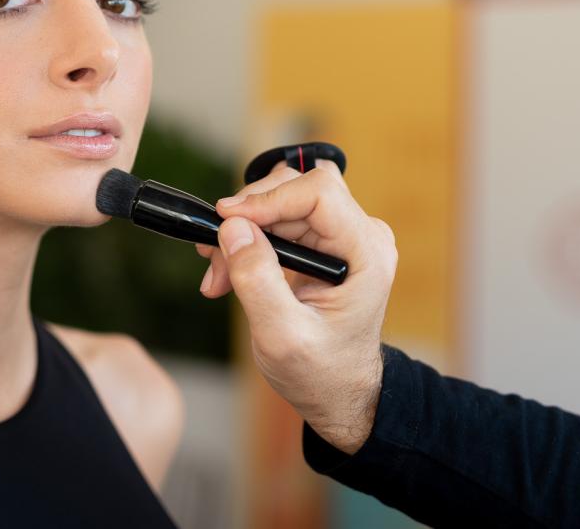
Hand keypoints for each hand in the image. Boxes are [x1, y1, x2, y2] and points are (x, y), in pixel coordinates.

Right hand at [194, 159, 396, 453]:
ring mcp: (340, 235)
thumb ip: (257, 280)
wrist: (337, 391)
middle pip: (294, 189)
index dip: (269, 198)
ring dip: (241, 232)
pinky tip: (228, 274)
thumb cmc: (320, 372)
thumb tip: (232, 228)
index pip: (319, 192)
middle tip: (213, 256)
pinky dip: (246, 240)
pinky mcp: (320, 241)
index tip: (226, 219)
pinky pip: (276, 219)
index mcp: (366, 252)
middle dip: (247, 218)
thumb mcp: (282, 335)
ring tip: (219, 274)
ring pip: (278, 202)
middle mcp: (359, 234)